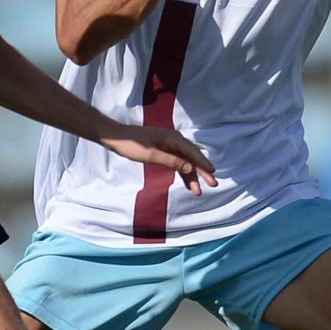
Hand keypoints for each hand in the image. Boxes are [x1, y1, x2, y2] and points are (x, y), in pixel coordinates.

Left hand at [100, 125, 217, 195]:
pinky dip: (183, 173)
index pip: (192, 152)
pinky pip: (178, 162)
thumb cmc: (132, 145)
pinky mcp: (163, 150)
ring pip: (185, 162)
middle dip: (202, 172)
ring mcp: (169, 145)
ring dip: (192, 176)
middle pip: (192, 158)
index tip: (213, 173)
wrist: (117, 138)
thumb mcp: (151, 155)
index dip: (203, 163)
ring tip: (198, 191)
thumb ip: (171, 161)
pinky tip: (188, 183)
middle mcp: (174, 140)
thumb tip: (190, 168)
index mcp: (173, 139)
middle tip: (213, 185)